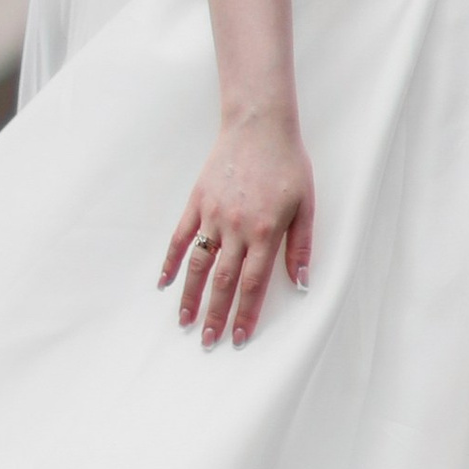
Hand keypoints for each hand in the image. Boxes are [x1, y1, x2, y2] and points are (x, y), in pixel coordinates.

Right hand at [161, 114, 313, 347]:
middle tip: (209, 342)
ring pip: (198, 265)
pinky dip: (170, 261)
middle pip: (223, 282)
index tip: (239, 338)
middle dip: (216, 315)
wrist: (259, 125)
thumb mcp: (305, 204)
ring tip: (185, 322)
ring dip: (190, 296)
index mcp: (265, 232)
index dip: (246, 314)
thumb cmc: (287, 164)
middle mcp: (236, 228)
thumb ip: (300, 246)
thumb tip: (300, 283)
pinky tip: (163, 282)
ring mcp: (212, 215)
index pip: (253, 284)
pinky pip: (180, 237)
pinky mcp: (197, 202)